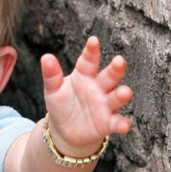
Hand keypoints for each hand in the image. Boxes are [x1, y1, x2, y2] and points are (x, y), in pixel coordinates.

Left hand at [40, 36, 131, 154]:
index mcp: (84, 75)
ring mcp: (105, 104)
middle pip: (110, 76)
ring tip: (124, 92)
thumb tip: (46, 57)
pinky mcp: (108, 122)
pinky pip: (117, 122)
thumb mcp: (53, 90)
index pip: (89, 61)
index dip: (91, 51)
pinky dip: (122, 124)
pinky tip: (124, 126)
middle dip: (116, 69)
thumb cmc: (61, 105)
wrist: (64, 130)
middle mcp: (99, 87)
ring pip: (117, 97)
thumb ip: (51, 75)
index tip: (93, 40)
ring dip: (122, 94)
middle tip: (119, 61)